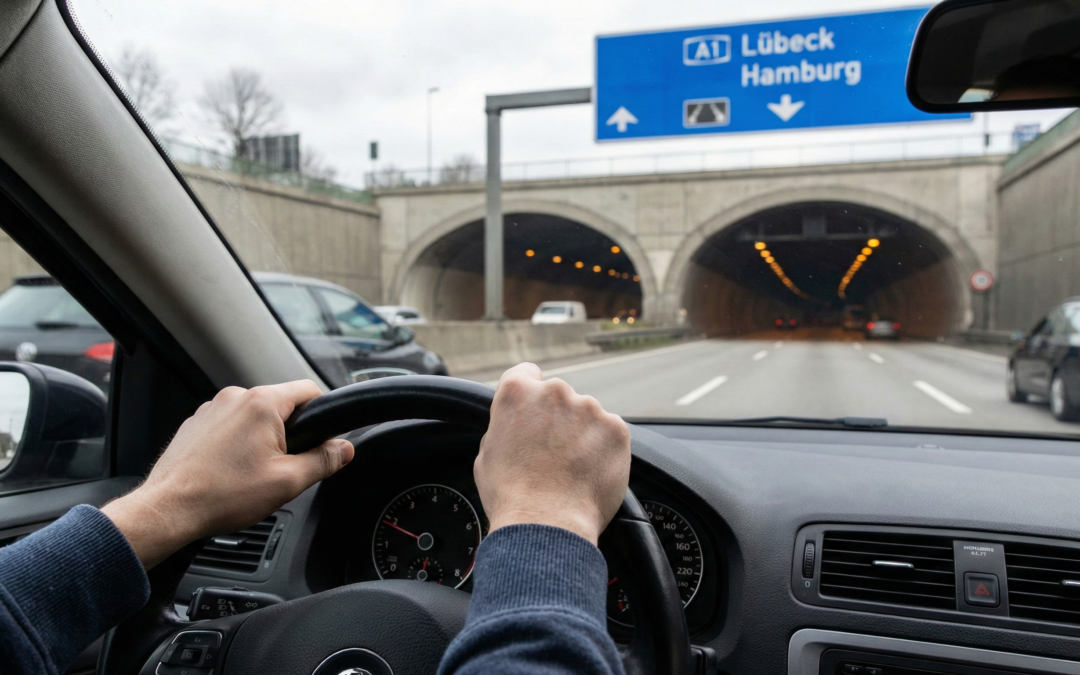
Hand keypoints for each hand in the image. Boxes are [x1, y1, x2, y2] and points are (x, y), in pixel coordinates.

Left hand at [102, 380, 353, 567]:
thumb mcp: (288, 482)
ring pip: (253, 417)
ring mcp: (212, 408)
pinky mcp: (196, 424)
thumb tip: (344, 449)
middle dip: (289, 433)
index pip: (309, 390)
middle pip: (280, 405)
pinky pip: (229, 426)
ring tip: (252, 474)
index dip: (322, 414)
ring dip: (261, 439)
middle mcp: (235, 397)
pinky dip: (236, 444)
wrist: (169, 509)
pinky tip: (230, 472)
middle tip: (283, 467)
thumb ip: (324, 460)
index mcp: (262, 403)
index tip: (320, 438)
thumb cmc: (223, 495)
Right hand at [475, 363, 630, 544]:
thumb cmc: (512, 495)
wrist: (546, 524)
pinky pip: (610, 433)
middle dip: (558, 419)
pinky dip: (604, 449)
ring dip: (582, 434)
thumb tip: (515, 427)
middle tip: (552, 452)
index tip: (534, 409)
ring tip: (572, 469)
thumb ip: (505, 428)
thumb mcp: (488, 453)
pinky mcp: (616, 428)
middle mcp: (555, 392)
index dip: (530, 391)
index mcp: (517, 393)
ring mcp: (589, 408)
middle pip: (559, 397)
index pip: (526, 373)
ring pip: (587, 416)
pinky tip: (589, 472)